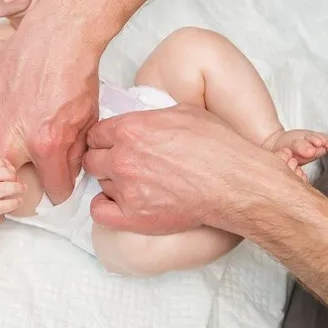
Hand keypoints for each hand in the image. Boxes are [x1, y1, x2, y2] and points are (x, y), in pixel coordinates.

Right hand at [0, 0, 101, 202]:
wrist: (64, 36)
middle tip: (7, 187)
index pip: (54, 188)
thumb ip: (76, 152)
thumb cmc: (78, 74)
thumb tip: (67, 171)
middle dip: (3, 192)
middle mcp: (15, 135)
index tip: (58, 187)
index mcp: (48, 144)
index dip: (59, 191)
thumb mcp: (89, 120)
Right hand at [0, 153, 25, 224]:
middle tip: (17, 179)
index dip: (2, 162)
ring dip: (16, 187)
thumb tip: (13, 171)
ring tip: (22, 188)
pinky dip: (13, 202)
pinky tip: (18, 201)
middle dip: (10, 174)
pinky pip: (1, 205)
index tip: (10, 168)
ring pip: (0, 189)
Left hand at [82, 103, 302, 234]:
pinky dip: (105, 207)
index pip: (96, 134)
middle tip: (124, 165)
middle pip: (92, 159)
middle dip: (105, 160)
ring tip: (136, 184)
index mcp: (130, 129)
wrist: (234, 183)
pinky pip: (99, 211)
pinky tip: (119, 203)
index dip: (105, 140)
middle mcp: (122, 158)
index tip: (113, 145)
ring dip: (112, 182)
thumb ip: (149, 117)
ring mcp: (126, 188)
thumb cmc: (217, 146)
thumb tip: (139, 120)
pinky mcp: (132, 216)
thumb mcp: (181, 112)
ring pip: (100, 183)